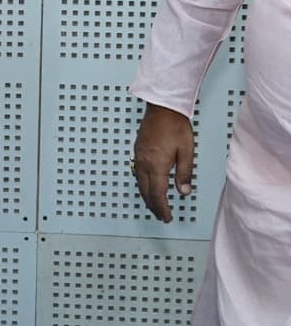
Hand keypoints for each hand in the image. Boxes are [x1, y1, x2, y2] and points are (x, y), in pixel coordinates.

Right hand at [132, 101, 194, 221]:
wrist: (162, 108)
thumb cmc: (176, 127)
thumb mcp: (187, 151)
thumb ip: (185, 173)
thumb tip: (184, 192)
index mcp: (157, 165)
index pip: (157, 194)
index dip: (162, 208)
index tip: (167, 217)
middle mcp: (144, 163)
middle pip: (146, 192)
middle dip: (153, 206)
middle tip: (161, 215)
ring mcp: (139, 157)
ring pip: (140, 183)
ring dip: (147, 196)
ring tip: (154, 205)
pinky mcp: (137, 151)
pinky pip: (138, 173)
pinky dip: (143, 185)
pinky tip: (148, 185)